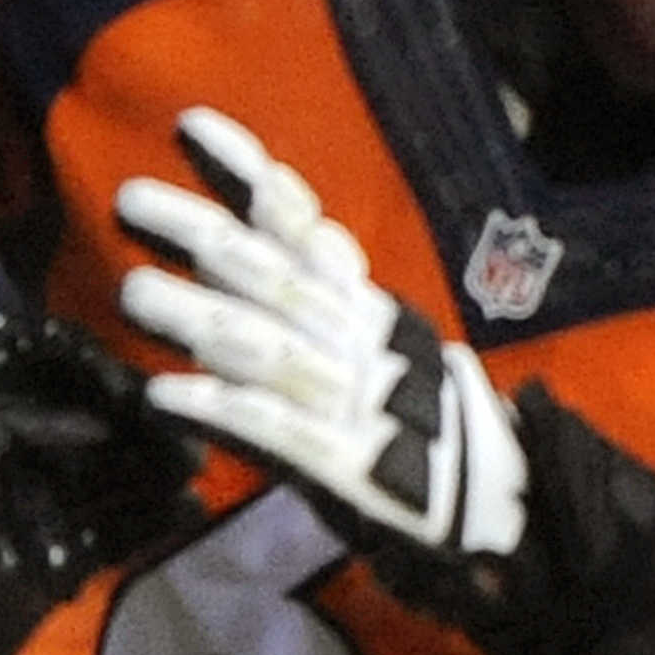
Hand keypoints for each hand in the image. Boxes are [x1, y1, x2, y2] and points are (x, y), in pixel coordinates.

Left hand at [0, 310, 211, 654]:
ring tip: (197, 464)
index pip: (45, 356)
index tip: (131, 384)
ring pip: (112, 469)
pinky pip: (116, 530)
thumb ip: (16, 423)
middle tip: (185, 426)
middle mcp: (6, 443)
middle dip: (140, 415)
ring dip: (155, 463)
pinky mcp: (54, 561)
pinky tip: (191, 509)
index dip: (92, 362)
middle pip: (90, 411)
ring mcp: (32, 503)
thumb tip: (96, 428)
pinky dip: (154, 518)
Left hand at [113, 111, 654, 654]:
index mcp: (374, 316)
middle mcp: (369, 346)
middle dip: (203, 234)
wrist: (525, 526)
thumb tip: (258, 256)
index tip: (190, 128)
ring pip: (273, 347)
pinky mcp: (358, 472)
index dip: (251, 176)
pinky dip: (225, 412)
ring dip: (200, 318)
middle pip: (279, 277)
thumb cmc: (446, 450)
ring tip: (134, 292)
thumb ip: (331, 311)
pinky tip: (166, 395)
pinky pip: (282, 434)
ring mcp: (364, 406)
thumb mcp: (392, 359)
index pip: (311, 229)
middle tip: (130, 200)